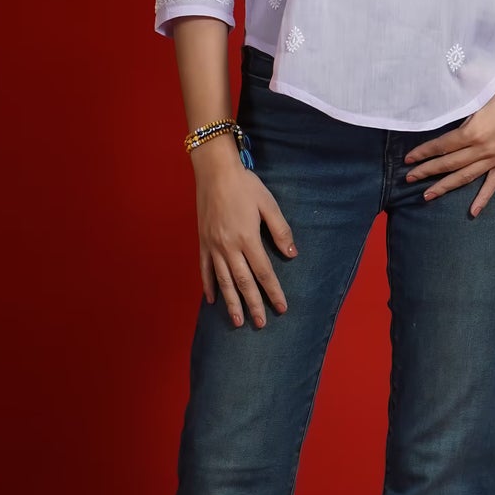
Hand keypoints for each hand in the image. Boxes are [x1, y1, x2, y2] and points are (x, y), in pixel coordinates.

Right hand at [193, 143, 296, 327]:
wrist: (214, 171)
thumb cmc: (244, 185)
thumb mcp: (268, 204)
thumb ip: (280, 230)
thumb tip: (291, 255)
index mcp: (248, 238)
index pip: (264, 272)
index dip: (273, 292)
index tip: (281, 308)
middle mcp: (229, 247)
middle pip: (243, 282)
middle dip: (253, 304)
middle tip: (260, 324)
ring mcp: (213, 246)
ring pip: (224, 280)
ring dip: (231, 302)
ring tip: (238, 320)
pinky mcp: (203, 241)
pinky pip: (205, 269)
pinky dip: (208, 285)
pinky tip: (212, 300)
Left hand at [402, 68, 494, 217]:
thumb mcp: (478, 102)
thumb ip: (465, 121)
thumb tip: (449, 134)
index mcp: (473, 131)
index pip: (442, 146)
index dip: (423, 153)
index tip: (408, 159)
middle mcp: (483, 148)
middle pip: (449, 163)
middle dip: (427, 171)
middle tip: (409, 178)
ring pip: (466, 176)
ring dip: (445, 186)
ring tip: (427, 195)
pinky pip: (494, 183)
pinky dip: (483, 198)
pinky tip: (473, 212)